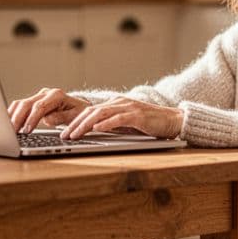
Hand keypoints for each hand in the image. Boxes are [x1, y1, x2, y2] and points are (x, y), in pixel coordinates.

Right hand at [9, 88, 91, 132]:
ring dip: (12, 116)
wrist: (80, 107)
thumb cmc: (80, 113)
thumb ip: (62, 117)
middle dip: (18, 118)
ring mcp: (38, 96)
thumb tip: (47, 119)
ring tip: (8, 129)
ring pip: (20, 104)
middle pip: (27, 104)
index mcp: (57, 95)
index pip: (40, 106)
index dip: (32, 119)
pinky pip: (20, 106)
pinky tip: (8, 123)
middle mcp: (46, 93)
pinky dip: (12, 114)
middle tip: (13, 131)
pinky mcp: (33, 102)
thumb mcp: (76, 116)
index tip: (27, 130)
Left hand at [60, 96, 184, 139]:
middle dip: (74, 123)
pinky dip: (105, 124)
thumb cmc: (151, 124)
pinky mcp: (137, 115)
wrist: (174, 120)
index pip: (90, 111)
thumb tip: (94, 132)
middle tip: (64, 135)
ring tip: (75, 134)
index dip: (75, 121)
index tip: (64, 132)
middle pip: (91, 111)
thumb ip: (112, 125)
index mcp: (115, 104)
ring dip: (85, 125)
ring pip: (100, 114)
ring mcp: (128, 107)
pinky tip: (96, 129)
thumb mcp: (127, 124)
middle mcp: (119, 103)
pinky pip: (118, 118)